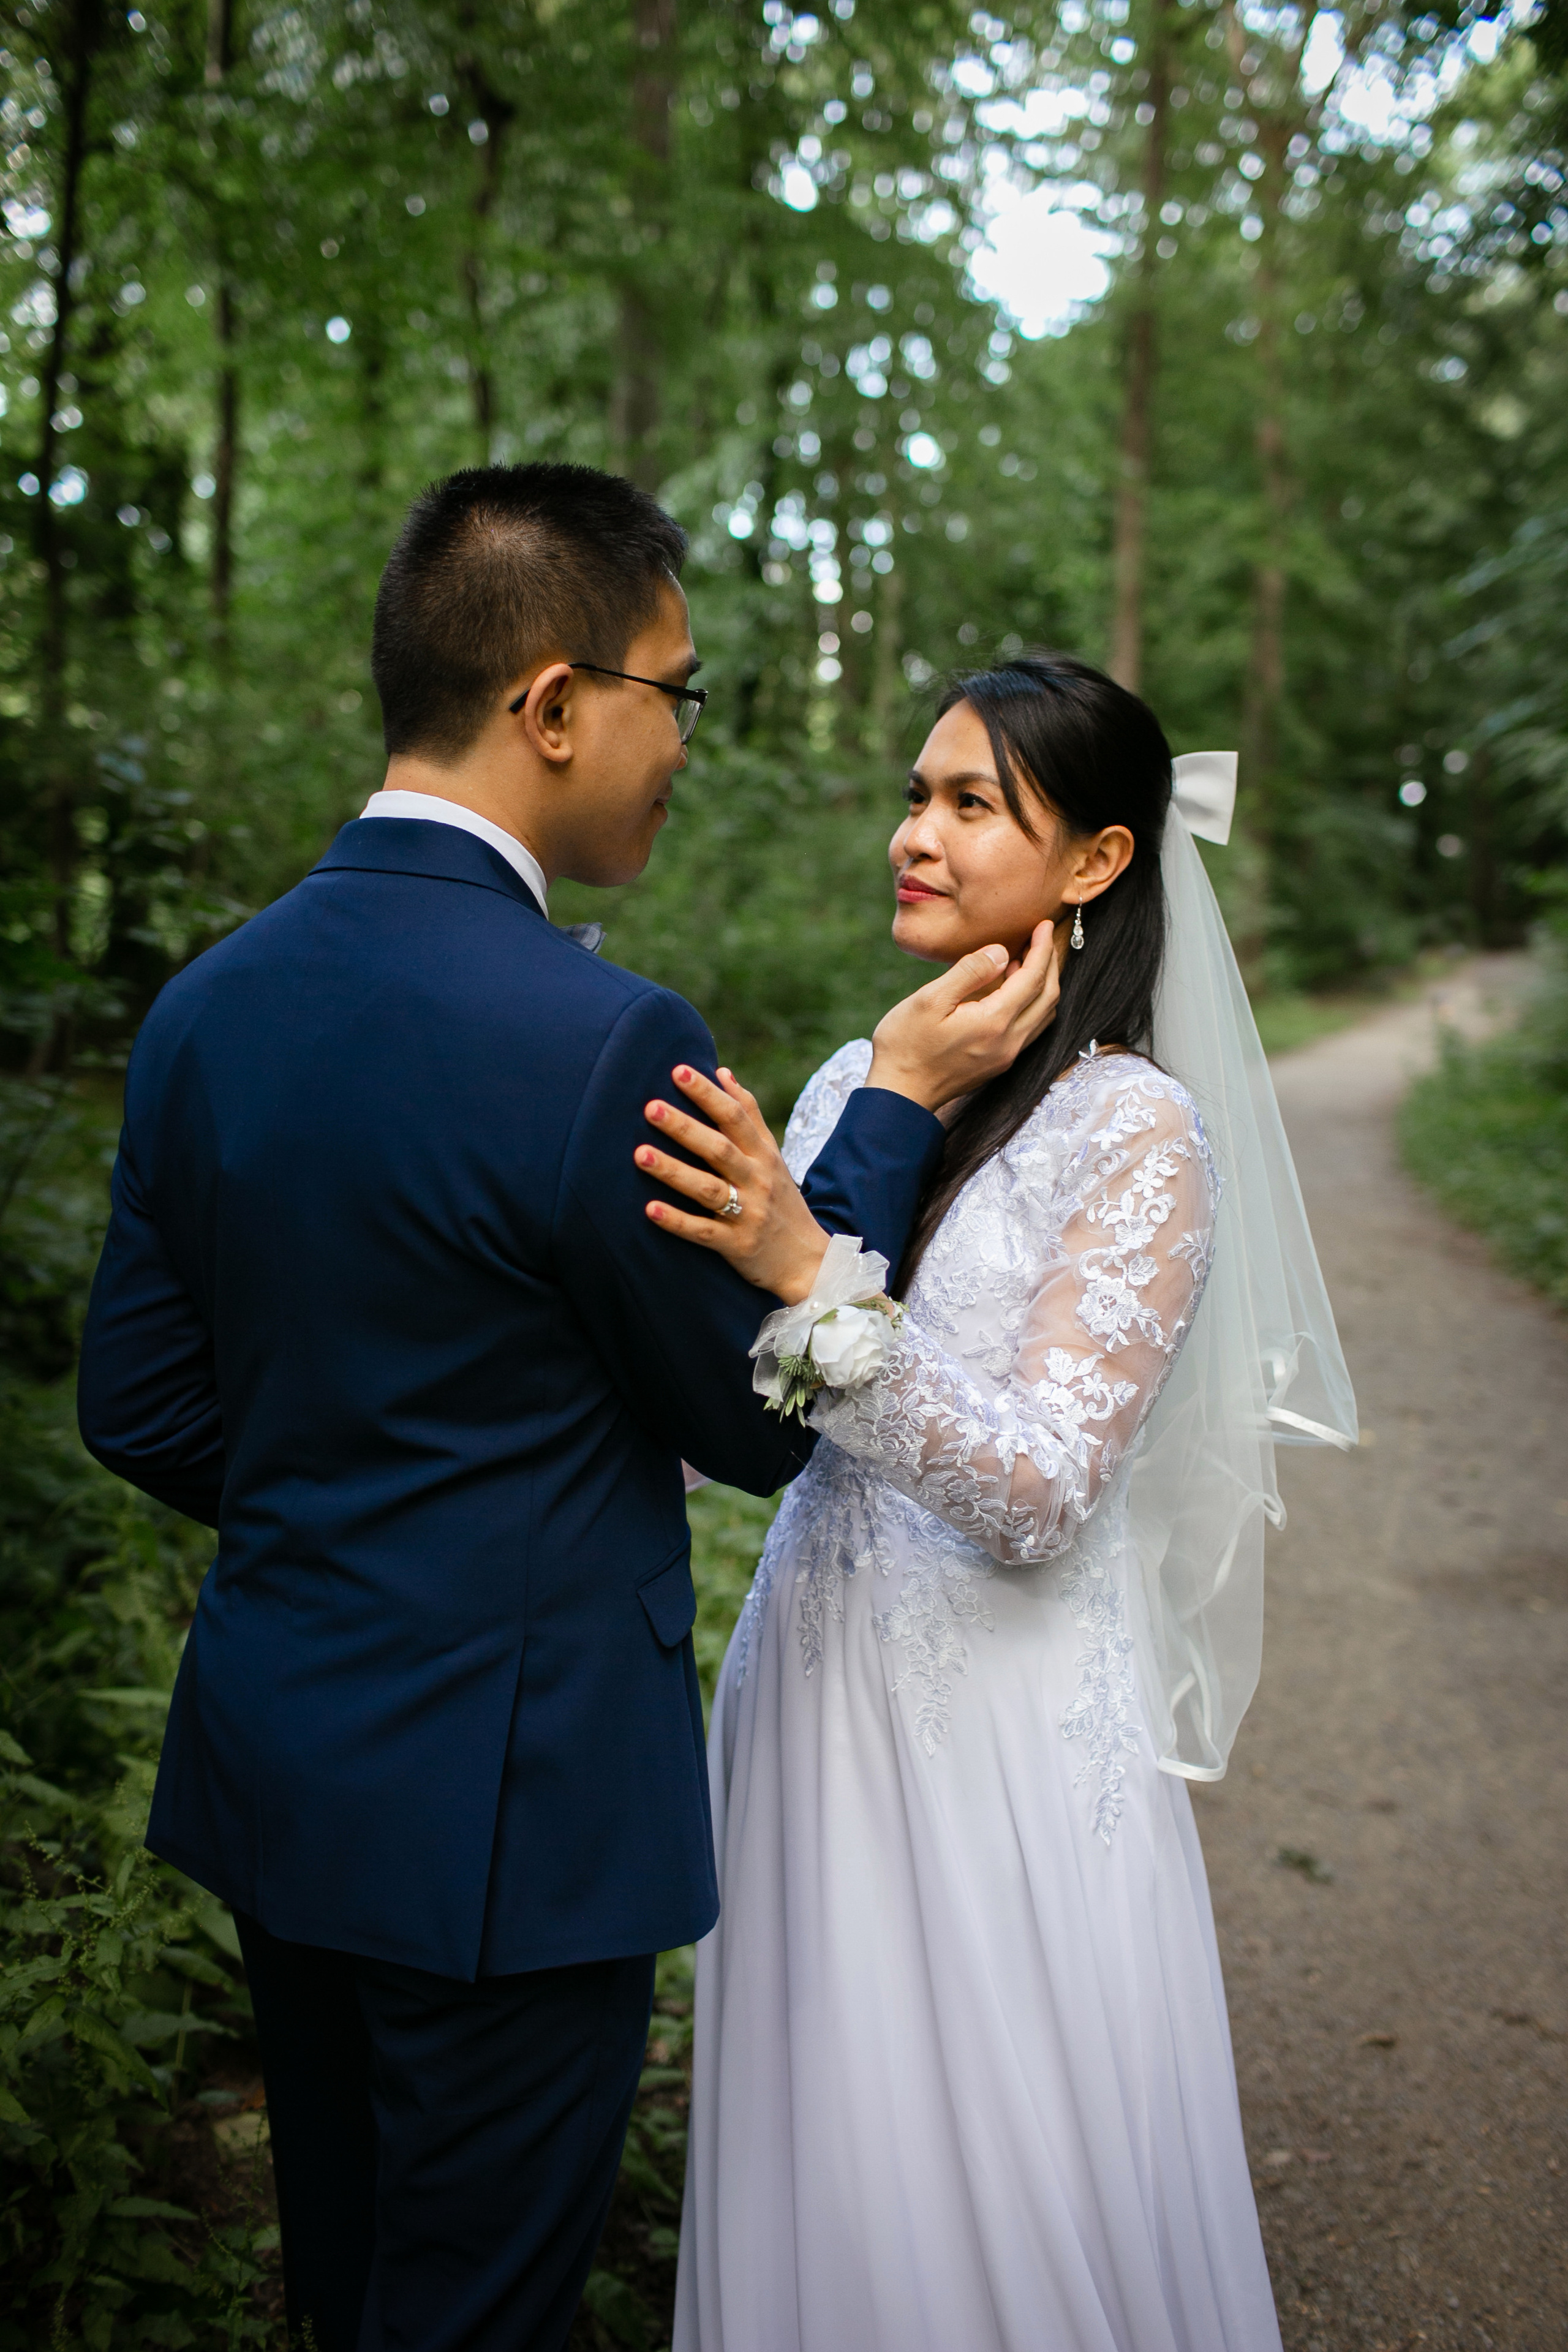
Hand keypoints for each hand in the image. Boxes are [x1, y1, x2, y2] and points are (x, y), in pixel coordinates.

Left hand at [636, 1065, 830, 1305]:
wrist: (808, 1260)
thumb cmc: (782, 1201)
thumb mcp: (772, 1155)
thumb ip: (749, 1114)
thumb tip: (723, 1071)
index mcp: (764, 1155)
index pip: (736, 1117)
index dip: (707, 1094)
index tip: (678, 1071)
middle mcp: (757, 1181)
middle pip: (719, 1149)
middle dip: (685, 1127)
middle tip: (650, 1107)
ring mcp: (748, 1214)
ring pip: (708, 1189)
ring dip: (674, 1171)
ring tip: (640, 1154)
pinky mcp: (738, 1246)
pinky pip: (704, 1232)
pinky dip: (677, 1221)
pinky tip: (650, 1210)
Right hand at [867, 919, 1061, 1111]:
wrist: (899, 1096)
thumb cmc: (906, 1046)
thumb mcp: (929, 1000)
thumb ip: (969, 973)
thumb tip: (1001, 952)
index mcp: (994, 1022)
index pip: (1033, 978)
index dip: (1042, 949)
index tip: (1043, 925)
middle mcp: (1009, 1042)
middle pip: (1048, 997)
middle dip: (1050, 964)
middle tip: (1041, 938)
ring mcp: (1006, 1056)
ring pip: (1043, 1015)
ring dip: (1043, 985)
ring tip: (1027, 961)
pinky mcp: (999, 1064)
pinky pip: (1029, 1028)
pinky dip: (1031, 1004)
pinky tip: (1011, 991)